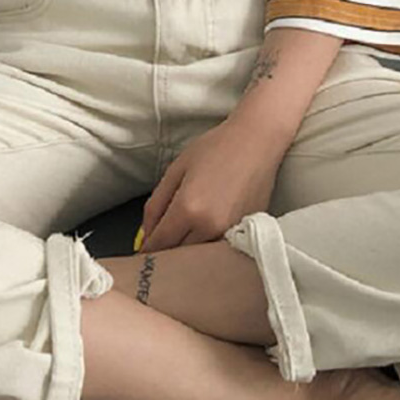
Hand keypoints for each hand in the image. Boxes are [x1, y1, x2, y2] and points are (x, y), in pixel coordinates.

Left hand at [138, 113, 289, 252]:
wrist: (257, 141)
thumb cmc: (216, 148)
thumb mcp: (176, 169)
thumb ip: (156, 204)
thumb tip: (146, 234)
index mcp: (188, 209)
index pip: (159, 244)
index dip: (147, 250)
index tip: (142, 253)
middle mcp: (209, 227)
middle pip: (178, 256)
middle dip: (166, 253)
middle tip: (161, 246)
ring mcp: (230, 233)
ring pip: (199, 258)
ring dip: (188, 255)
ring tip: (183, 242)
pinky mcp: (246, 233)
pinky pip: (219, 251)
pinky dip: (209, 250)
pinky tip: (206, 237)